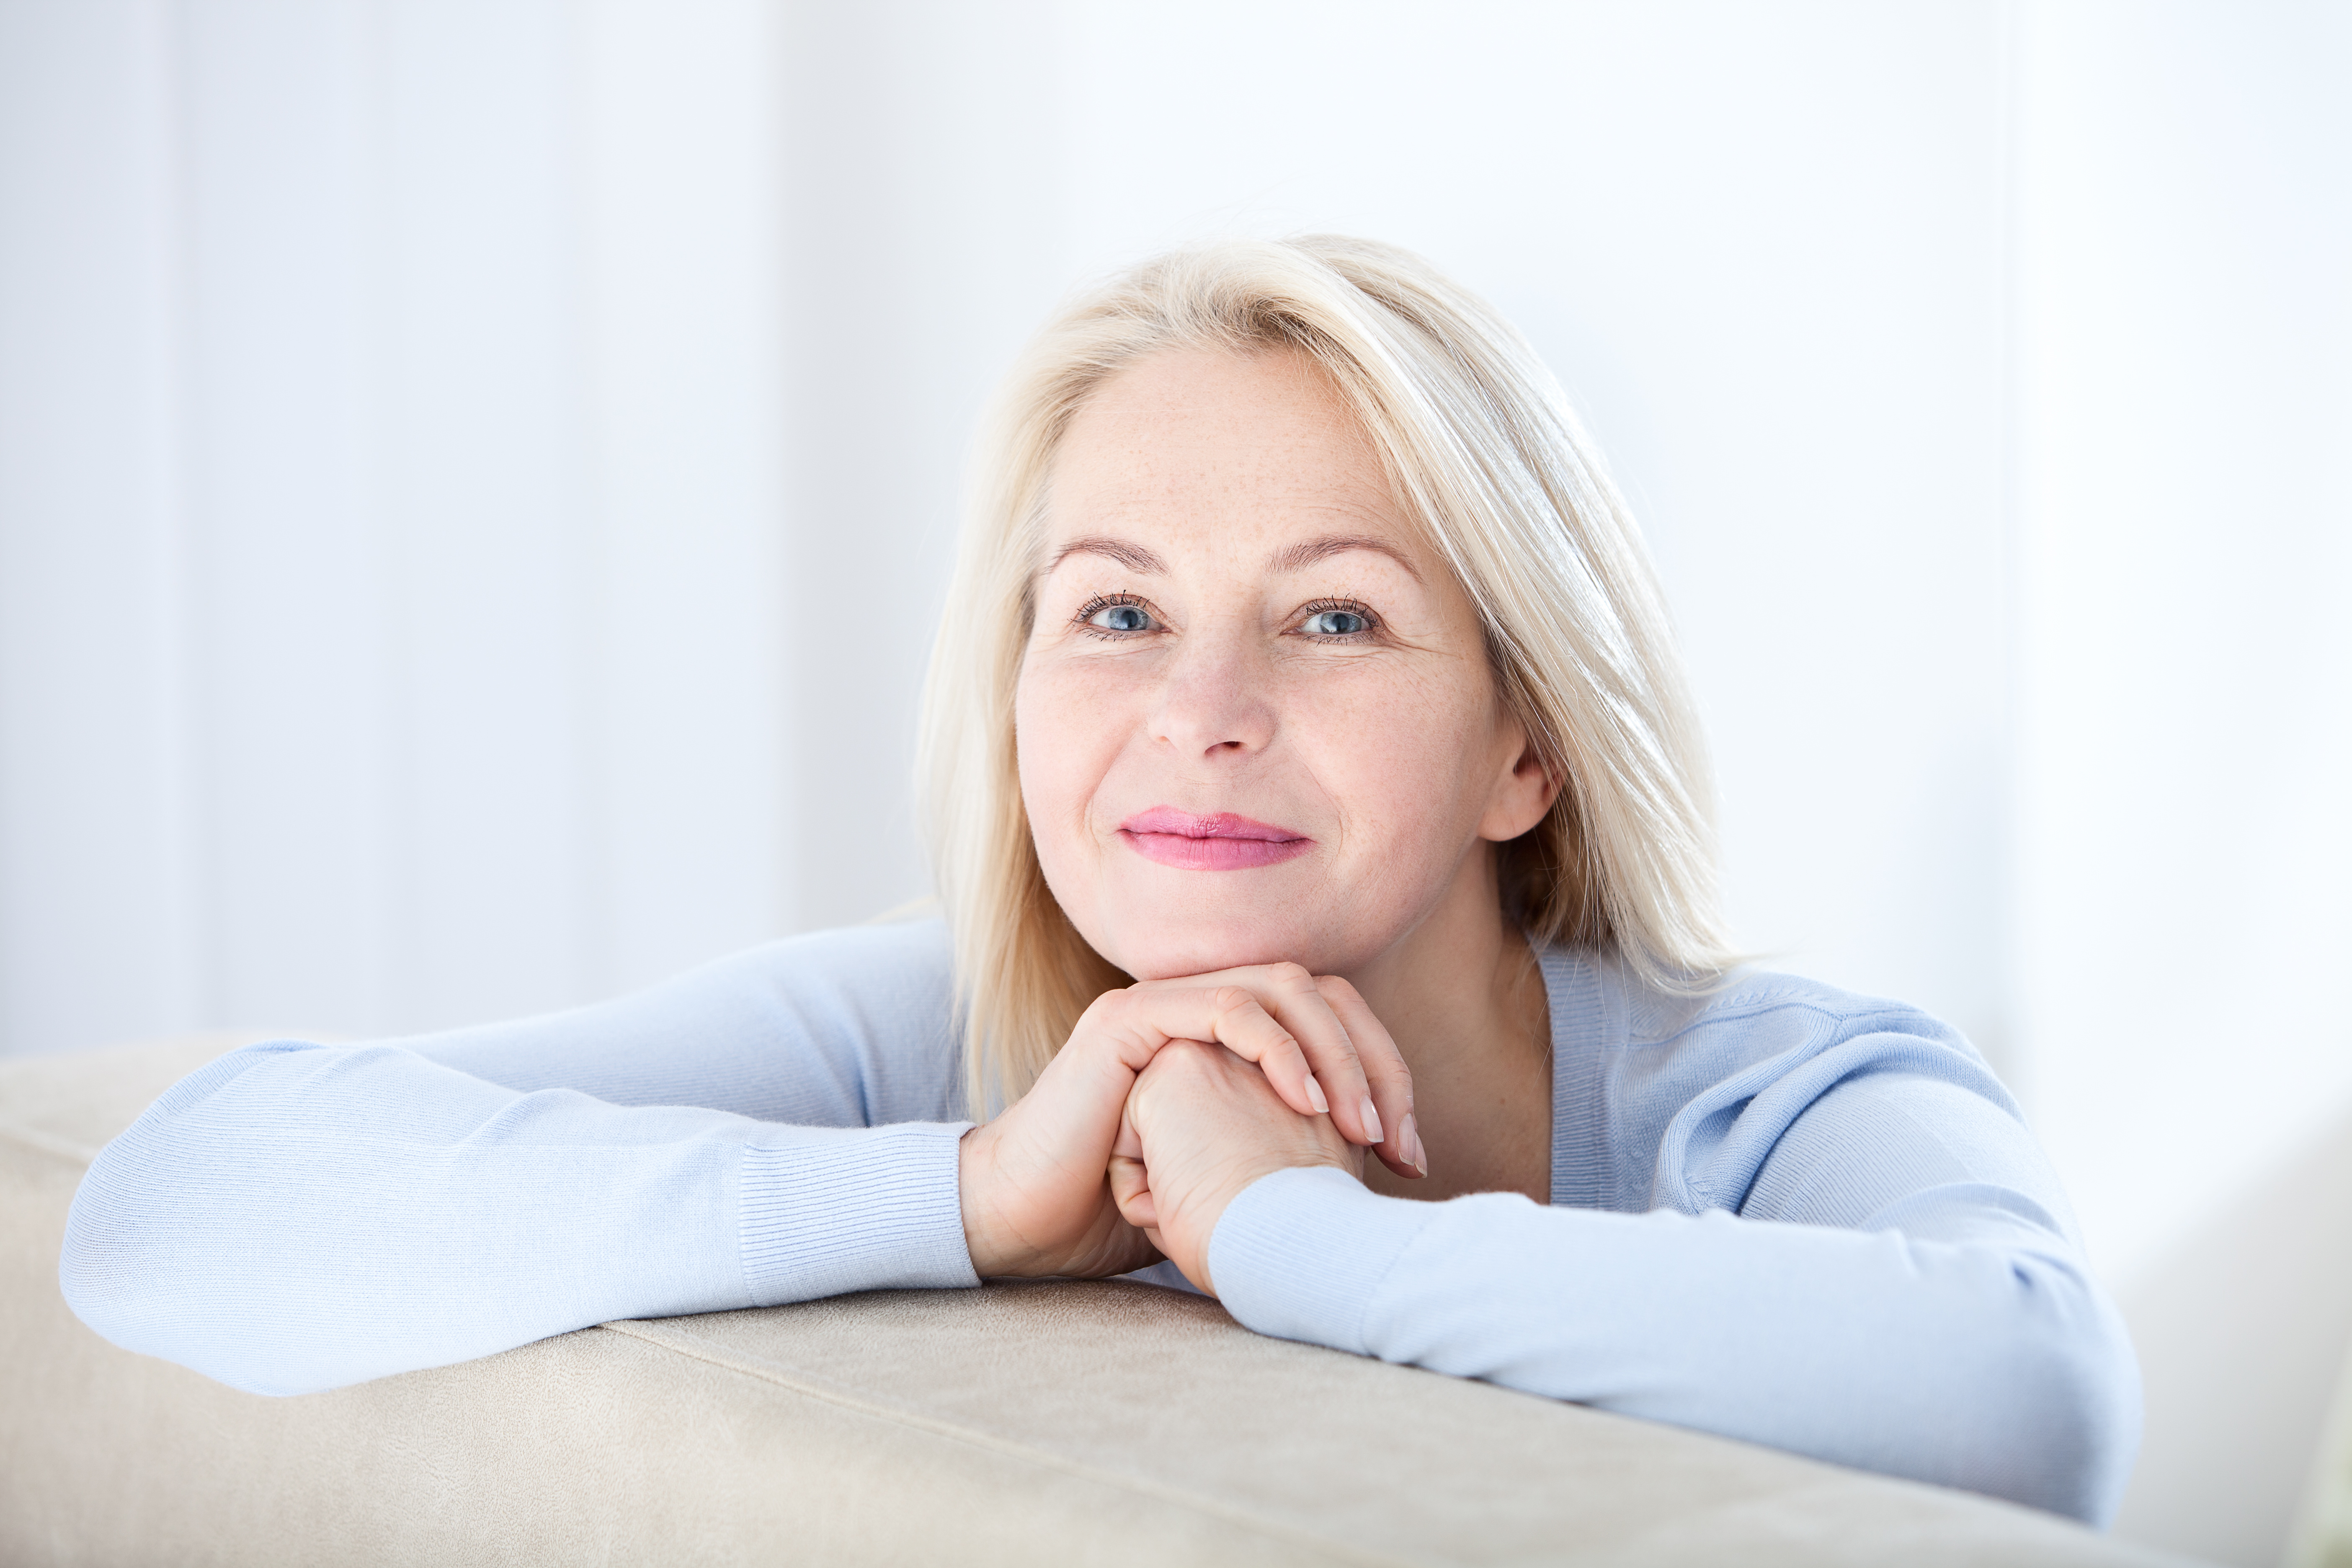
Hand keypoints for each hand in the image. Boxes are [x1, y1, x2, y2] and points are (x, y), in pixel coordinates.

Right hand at [958, 963, 1418, 1279]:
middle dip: (1375, 1063)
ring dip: (1338, 1054)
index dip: (1380, 1072)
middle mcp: (1195, 1003)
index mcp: (1224, 1034)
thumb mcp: (1227, 1180)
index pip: (1329, 1016)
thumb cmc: (1119, 1212)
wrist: (1030, 1225)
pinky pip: (1224, 1007)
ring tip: (1362, 1126)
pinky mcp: (1129, 1020)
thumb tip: (1370, 1179)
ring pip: (1281, 987)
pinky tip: (1306, 1103)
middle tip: (1400, 1142)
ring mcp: (1161, 1003)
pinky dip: (1277, 1047)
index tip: (1407, 1153)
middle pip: (1319, 992)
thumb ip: (1283, 1154)